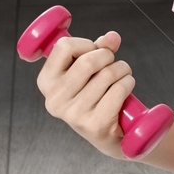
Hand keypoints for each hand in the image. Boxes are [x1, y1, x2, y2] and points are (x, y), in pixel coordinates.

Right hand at [34, 27, 131, 157]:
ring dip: (122, 70)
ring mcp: (73, 114)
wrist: (110, 136)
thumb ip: (99, 48)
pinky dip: (128, 83)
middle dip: (108, 56)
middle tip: (114, 63)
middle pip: (88, 61)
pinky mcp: (95, 125)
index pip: (64, 46)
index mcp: (46, 82)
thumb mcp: (90, 71)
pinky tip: (126, 89)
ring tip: (122, 77)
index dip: (86, 44)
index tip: (94, 52)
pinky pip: (119, 89)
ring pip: (107, 74)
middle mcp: (55, 100)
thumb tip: (112, 37)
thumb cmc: (97, 96)